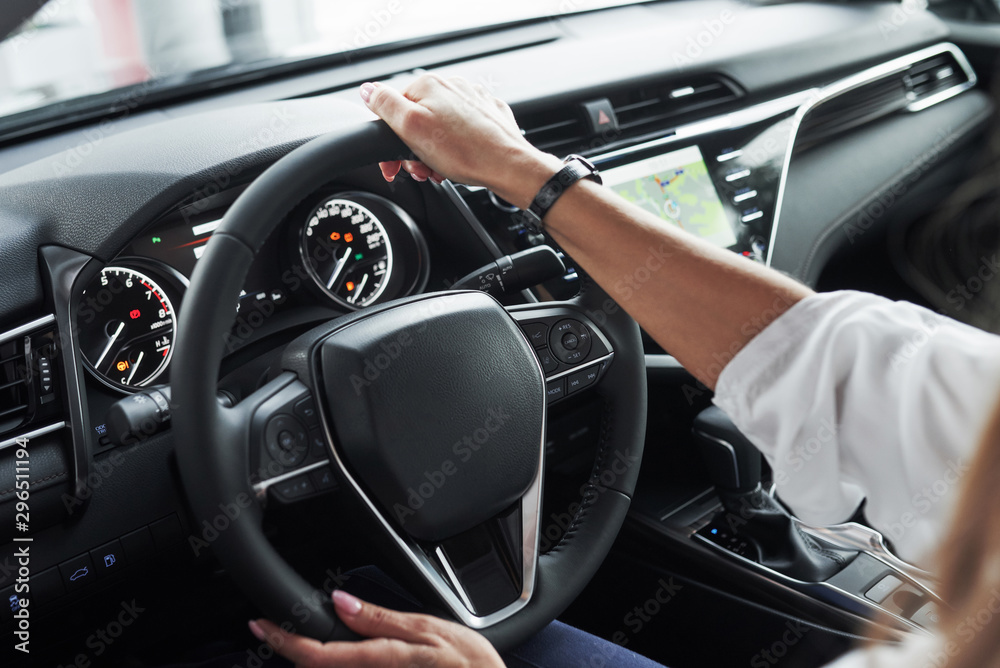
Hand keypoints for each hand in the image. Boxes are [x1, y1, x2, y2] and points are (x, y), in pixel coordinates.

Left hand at [248, 590, 504, 667]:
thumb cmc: (472, 667)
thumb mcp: (433, 631)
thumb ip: (383, 619)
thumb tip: (340, 601)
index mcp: (383, 659)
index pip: (318, 654)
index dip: (284, 641)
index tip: (260, 625)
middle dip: (293, 651)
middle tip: (276, 629)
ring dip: (315, 660)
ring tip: (306, 642)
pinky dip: (339, 667)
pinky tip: (336, 658)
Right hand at [359, 75, 562, 208]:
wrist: (509, 167)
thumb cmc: (465, 151)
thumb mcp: (412, 128)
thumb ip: (385, 105)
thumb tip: (367, 89)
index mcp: (428, 85)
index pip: (392, 109)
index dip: (390, 142)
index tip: (394, 166)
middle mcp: (451, 86)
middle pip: (416, 120)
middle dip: (412, 150)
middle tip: (420, 170)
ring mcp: (472, 100)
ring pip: (438, 129)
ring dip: (432, 153)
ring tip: (439, 170)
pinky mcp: (488, 116)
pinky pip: (461, 133)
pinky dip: (454, 150)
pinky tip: (457, 163)